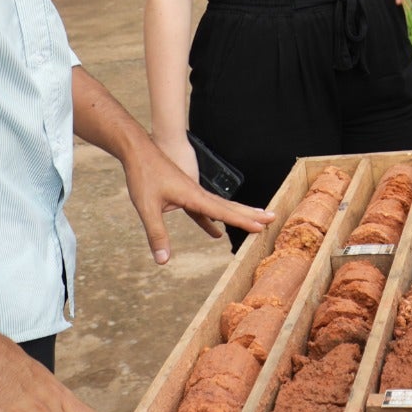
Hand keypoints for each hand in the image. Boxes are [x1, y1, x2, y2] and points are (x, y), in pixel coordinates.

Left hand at [122, 132, 272, 263]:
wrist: (138, 151)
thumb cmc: (143, 176)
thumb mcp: (147, 208)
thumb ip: (157, 234)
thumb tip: (163, 261)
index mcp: (193, 196)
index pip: (223, 211)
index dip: (242, 220)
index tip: (261, 226)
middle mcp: (198, 193)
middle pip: (230, 206)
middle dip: (251, 213)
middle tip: (273, 217)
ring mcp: (192, 192)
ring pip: (220, 206)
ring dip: (238, 213)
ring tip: (255, 220)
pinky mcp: (184, 193)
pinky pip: (205, 208)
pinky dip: (214, 219)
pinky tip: (215, 231)